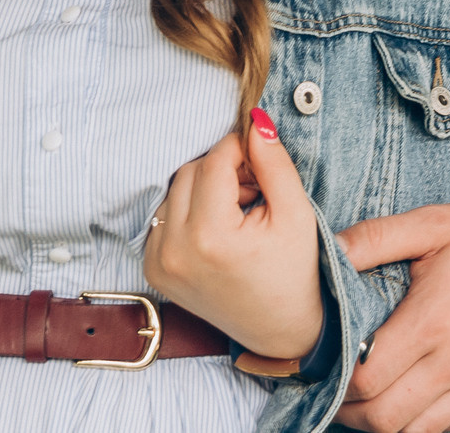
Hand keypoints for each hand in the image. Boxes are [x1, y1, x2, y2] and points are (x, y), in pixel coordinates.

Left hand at [143, 108, 324, 361]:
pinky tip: (219, 228)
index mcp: (209, 237)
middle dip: (223, 169)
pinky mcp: (153, 269)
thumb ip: (274, 163)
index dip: (242, 149)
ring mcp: (159, 262)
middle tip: (254, 188)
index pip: (214, 160)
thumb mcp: (296, 214)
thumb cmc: (294, 272)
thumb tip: (256, 120)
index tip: (262, 160)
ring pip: (174, 190)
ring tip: (238, 209)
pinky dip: (189, 211)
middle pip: (191, 171)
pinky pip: (165, 216)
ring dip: (205, 188)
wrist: (280, 331)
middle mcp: (174, 250)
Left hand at [333, 198, 449, 432]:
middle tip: (337, 395)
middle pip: (384, 419)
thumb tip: (327, 250)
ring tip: (368, 401)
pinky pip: (449, 428)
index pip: (366, 379)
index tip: (325, 369)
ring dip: (383, 424)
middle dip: (350, 412)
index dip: (337, 381)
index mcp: (433, 323)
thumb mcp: (436, 223)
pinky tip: (411, 396)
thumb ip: (375, 238)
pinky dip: (420, 422)